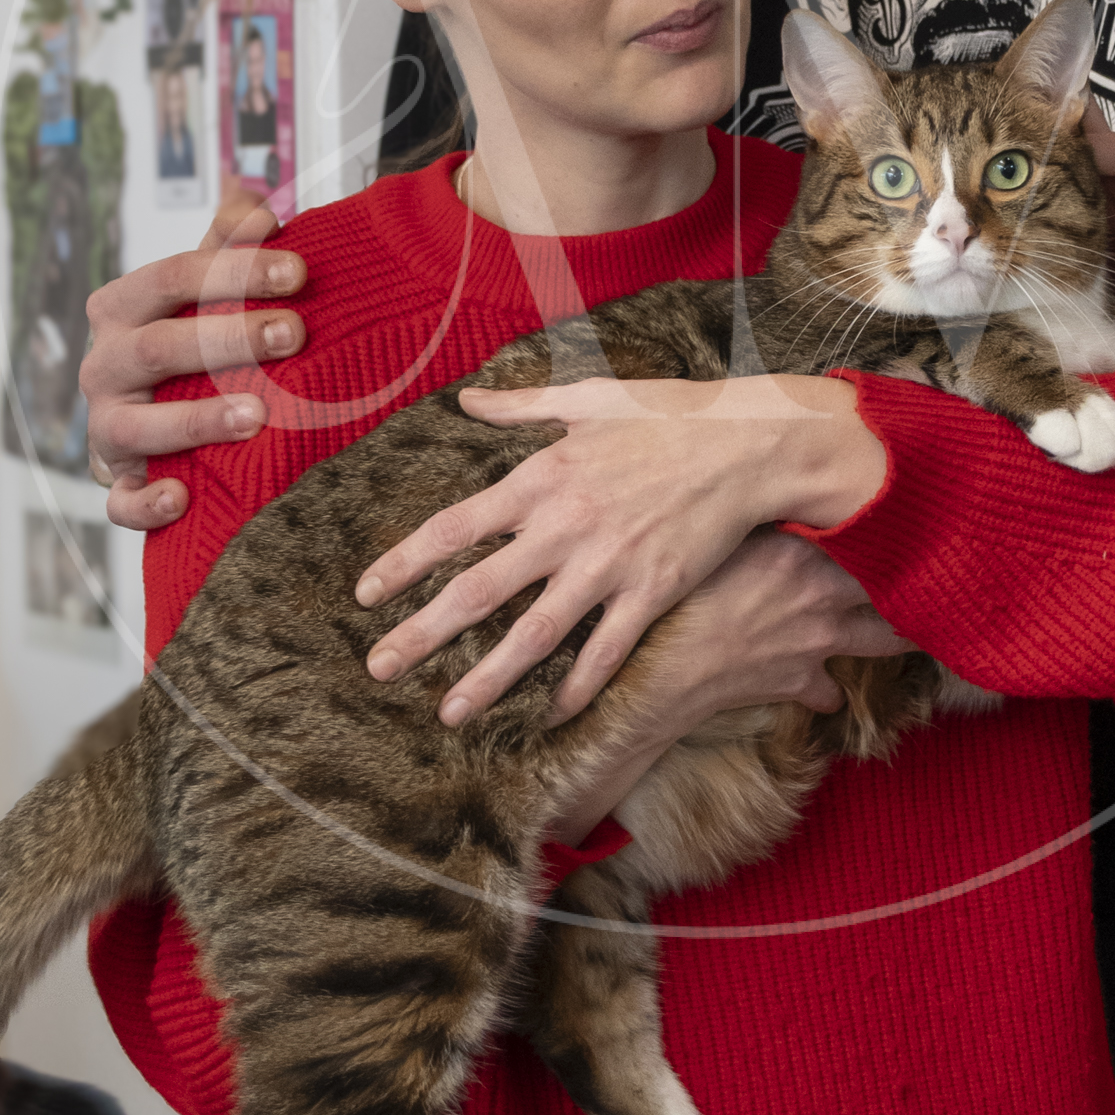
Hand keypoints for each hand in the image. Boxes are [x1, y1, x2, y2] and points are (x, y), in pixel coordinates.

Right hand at [81, 197, 310, 530]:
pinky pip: (119, 501)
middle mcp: (105, 366)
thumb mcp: (202, 288)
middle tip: (294, 333)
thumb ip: (225, 243)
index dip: (233, 270)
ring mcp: (106, 427)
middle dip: (226, 338)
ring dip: (194, 420)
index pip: (170, 278)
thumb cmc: (184, 340)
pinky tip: (183, 496)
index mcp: (121, 308)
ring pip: (133, 426)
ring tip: (256, 416)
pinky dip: (145, 502)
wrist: (149, 417)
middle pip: (156, 347)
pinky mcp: (116, 482)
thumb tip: (253, 196)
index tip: (298, 270)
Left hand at [356, 373, 887, 724]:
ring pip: (535, 634)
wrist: (749, 444)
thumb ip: (521, 406)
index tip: (366, 593)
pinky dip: (578, 687)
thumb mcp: (589, 398)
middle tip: (378, 669)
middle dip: (423, 634)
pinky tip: (551, 715)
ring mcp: (608, 565)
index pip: (454, 527)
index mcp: (541, 478)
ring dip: (488, 678)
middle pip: (479, 591)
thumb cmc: (669, 415)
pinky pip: (606, 651)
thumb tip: (467, 400)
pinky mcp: (652, 593)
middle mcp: (564, 526)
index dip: (404, 562)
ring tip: (449, 714)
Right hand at [547, 533, 914, 842]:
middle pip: (893, 589)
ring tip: (917, 628)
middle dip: (916, 585)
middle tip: (936, 575)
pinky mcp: (800, 683)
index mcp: (805, 553)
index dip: (902, 530)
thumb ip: (760, 519)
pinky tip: (825, 684)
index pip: (875, 537)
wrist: (666, 671)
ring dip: (897, 636)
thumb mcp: (721, 540)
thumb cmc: (682, 595)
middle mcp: (823, 595)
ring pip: (882, 641)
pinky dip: (828, 688)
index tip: (923, 522)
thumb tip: (782, 485)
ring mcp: (818, 643)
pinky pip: (829, 692)